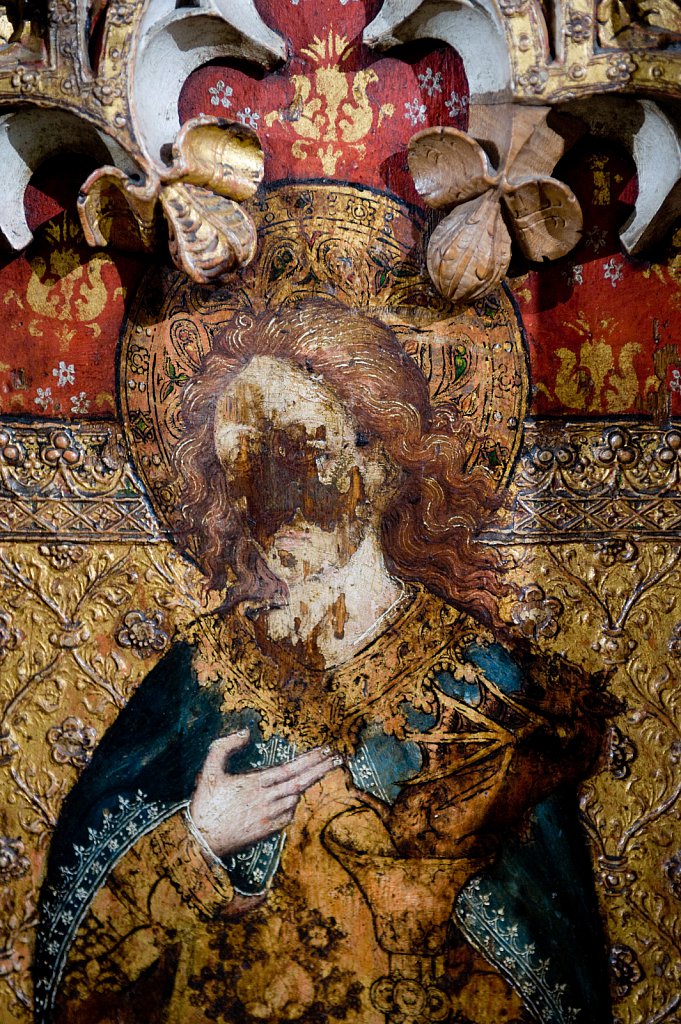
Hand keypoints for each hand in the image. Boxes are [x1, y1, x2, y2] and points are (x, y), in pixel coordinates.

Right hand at [189, 731, 340, 858]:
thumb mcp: (208, 770)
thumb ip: (224, 746)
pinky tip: (294, 797)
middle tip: (337, 758)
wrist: (201, 842)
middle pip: (300, 782)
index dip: (311, 759)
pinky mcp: (267, 831)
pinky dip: (294, 804)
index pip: (290, 769)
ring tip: (318, 771)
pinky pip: (288, 815)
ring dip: (307, 785)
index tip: (326, 750)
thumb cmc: (205, 805)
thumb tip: (245, 732)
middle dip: (321, 769)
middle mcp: (266, 800)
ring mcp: (268, 817)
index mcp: (255, 784)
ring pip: (296, 799)